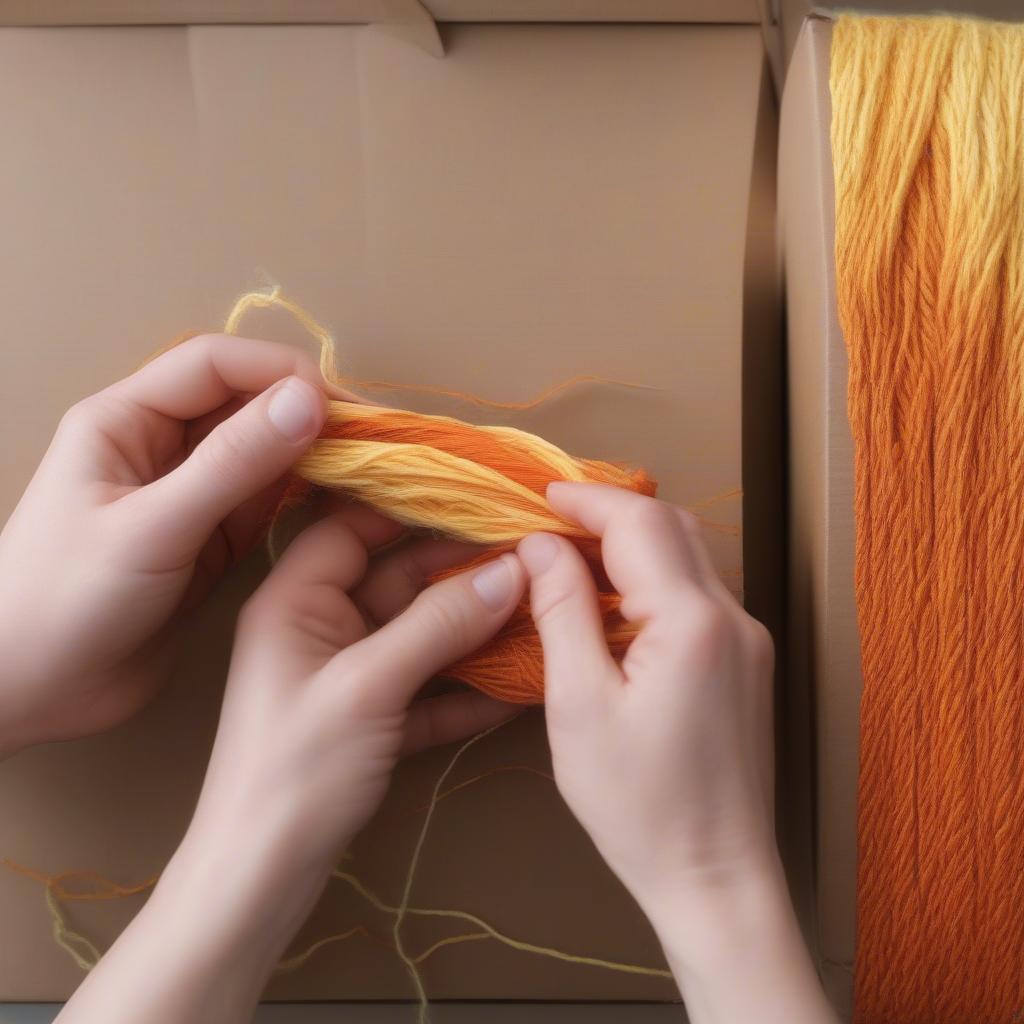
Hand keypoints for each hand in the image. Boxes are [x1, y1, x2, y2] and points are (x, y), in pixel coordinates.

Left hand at [0, 334, 330, 754]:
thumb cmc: (67, 598)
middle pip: (245, 404)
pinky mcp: (211, 540)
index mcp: (125, 420)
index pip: (213, 366)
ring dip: (311, 457)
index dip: (278, 372)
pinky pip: (266, 502)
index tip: (338, 406)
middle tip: (367, 441)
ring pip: (263, 454)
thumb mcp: (152, 526)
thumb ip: (232, 463)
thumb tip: (309, 402)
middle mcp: (161, 447)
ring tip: (366, 470)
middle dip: (304, 414)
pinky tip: (340, 503)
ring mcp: (190, 494)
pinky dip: (304, 499)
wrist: (32, 690)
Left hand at [56, 511, 526, 1023]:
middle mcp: (319, 627)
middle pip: (396, 579)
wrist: (258, 880)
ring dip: (472, 627)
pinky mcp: (368, 721)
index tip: (473, 490)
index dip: (407, 504)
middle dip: (459, 569)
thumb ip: (438, 624)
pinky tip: (516, 684)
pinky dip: (465, 686)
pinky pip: (425, 687)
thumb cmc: (295, 769)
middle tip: (529, 554)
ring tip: (538, 609)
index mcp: (295, 599)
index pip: (351, 525)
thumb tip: (512, 571)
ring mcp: (345, 676)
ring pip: (418, 634)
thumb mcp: (368, 686)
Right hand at [518, 483, 834, 1023]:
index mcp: (692, 622)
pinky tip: (615, 601)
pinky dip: (653, 576)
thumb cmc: (639, 805)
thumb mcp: (579, 707)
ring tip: (573, 555)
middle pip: (672, 527)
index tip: (538, 495)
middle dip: (610, 512)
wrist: (716, 878)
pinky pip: (699, 593)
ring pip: (690, 556)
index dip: (586, 499)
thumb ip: (562, 613)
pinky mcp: (747, 664)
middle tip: (551, 521)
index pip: (639, 522)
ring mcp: (748, 640)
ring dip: (633, 542)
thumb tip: (540, 546)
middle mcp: (733, 618)